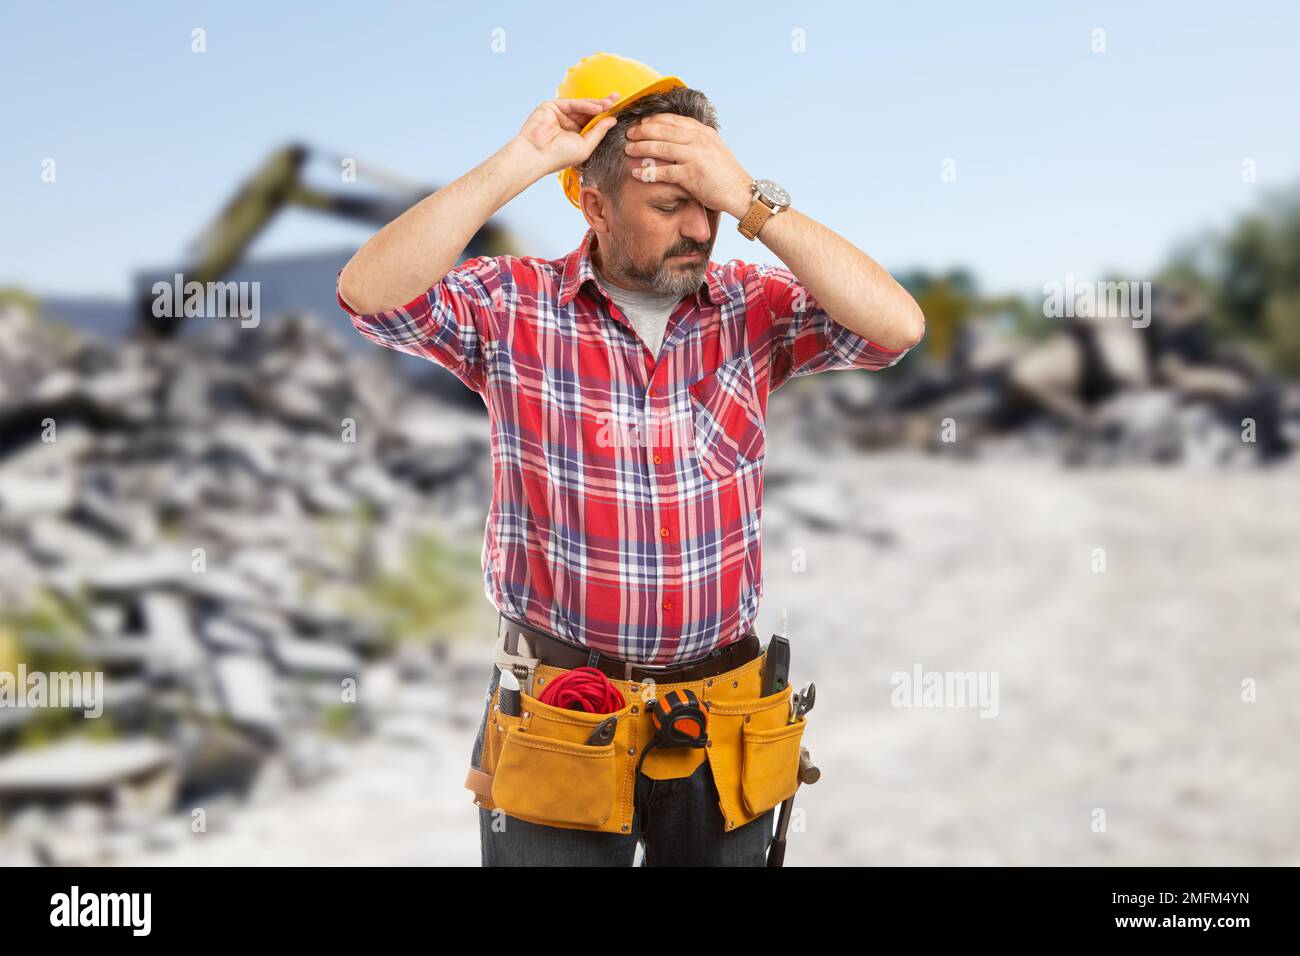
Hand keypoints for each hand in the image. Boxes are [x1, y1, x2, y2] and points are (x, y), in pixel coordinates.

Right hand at [513, 93, 621, 177]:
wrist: (537, 155)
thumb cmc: (558, 157)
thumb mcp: (585, 146)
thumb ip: (598, 132)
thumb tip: (612, 120)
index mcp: (575, 135)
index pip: (592, 122)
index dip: (605, 116)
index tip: (618, 109)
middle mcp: (568, 123)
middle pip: (589, 111)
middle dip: (603, 105)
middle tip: (617, 98)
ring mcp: (560, 114)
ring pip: (582, 106)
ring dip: (596, 104)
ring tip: (609, 104)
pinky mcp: (552, 107)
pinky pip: (572, 103)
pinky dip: (586, 105)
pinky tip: (598, 107)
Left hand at [624, 115, 753, 218]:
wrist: (740, 192)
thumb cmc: (726, 174)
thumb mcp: (714, 149)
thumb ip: (698, 141)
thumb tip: (680, 138)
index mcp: (703, 132)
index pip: (674, 120)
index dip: (654, 120)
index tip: (642, 122)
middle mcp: (698, 140)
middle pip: (663, 130)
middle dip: (643, 131)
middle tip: (629, 133)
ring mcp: (695, 156)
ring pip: (661, 148)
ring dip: (641, 148)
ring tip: (628, 150)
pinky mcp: (691, 175)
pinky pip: (664, 171)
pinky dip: (648, 172)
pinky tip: (636, 173)